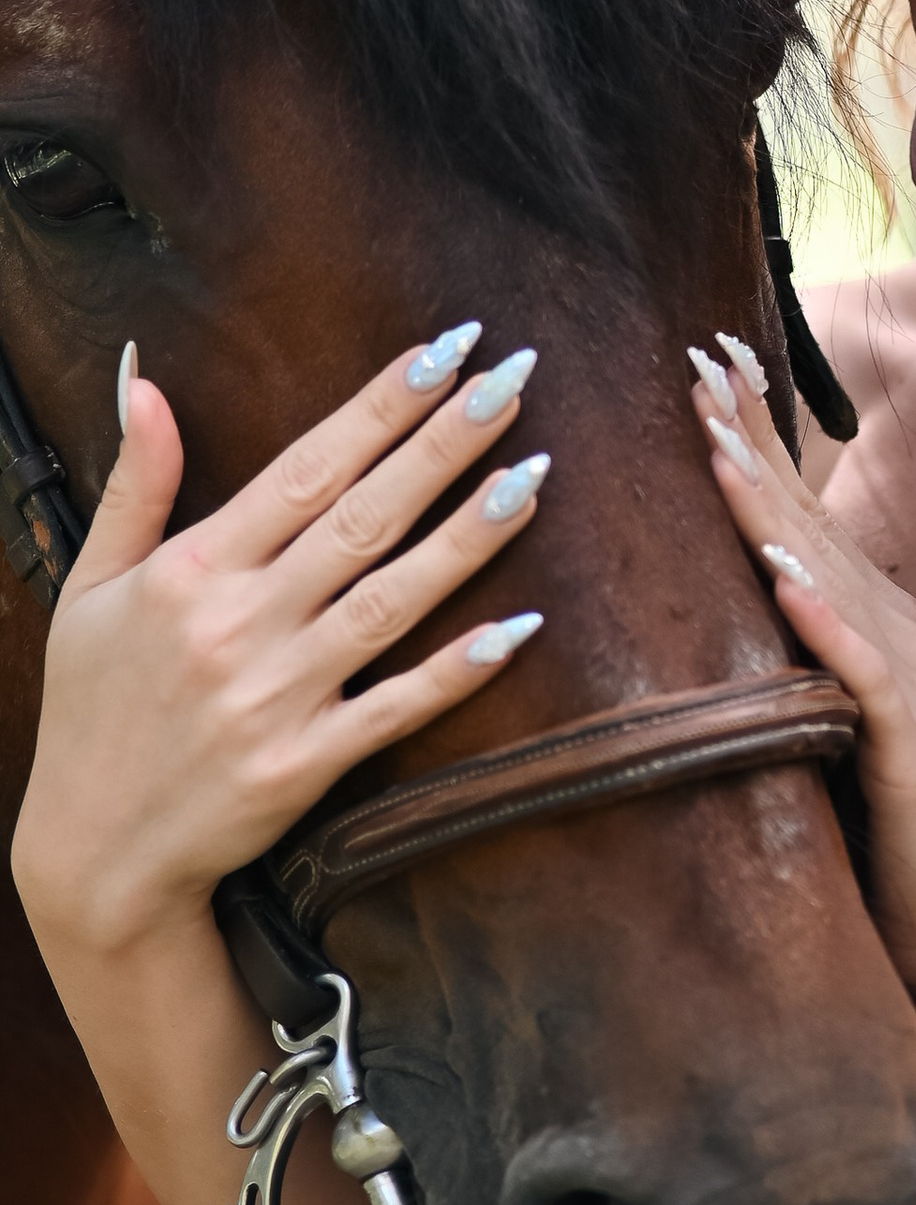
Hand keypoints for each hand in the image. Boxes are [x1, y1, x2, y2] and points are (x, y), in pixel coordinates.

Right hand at [13, 327, 552, 965]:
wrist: (93, 854)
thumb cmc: (93, 710)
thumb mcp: (91, 589)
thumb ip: (135, 485)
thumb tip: (142, 378)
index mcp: (193, 571)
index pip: (306, 468)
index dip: (381, 406)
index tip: (448, 349)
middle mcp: (240, 624)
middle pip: (362, 517)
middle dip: (444, 443)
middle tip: (516, 379)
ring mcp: (277, 696)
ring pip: (390, 601)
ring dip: (468, 538)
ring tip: (535, 475)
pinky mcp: (306, 764)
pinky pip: (395, 708)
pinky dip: (456, 670)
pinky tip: (519, 628)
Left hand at [690, 337, 915, 983]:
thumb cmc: (865, 820)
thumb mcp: (805, 713)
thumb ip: (772, 646)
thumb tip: (708, 588)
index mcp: (864, 612)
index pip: (798, 505)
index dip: (755, 431)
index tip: (703, 359)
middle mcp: (893, 624)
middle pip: (808, 518)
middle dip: (750, 439)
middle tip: (693, 366)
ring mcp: (907, 677)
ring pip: (828, 575)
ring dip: (771, 509)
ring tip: (717, 448)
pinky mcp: (907, 740)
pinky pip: (860, 670)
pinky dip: (822, 620)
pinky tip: (781, 579)